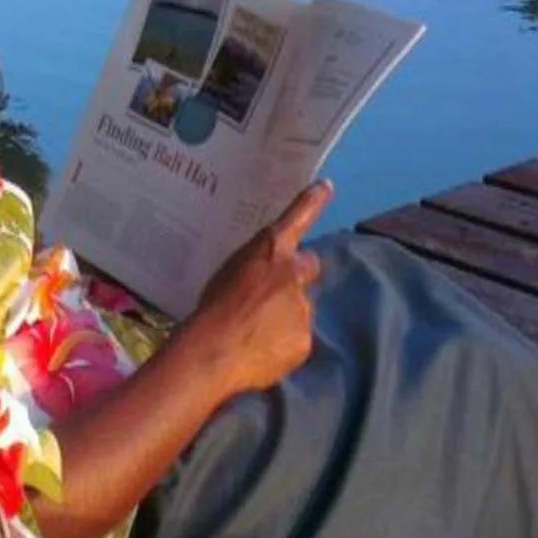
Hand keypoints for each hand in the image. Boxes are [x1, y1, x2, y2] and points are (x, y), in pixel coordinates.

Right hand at [177, 180, 331, 397]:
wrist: (213, 351)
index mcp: (271, 250)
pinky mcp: (307, 338)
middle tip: (273, 293)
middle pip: (308, 266)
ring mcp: (303, 307)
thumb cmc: (211, 307)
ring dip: (287, 314)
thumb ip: (255, 269)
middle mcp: (294, 272)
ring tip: (258, 331)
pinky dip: (285, 342)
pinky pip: (298, 338)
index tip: (326, 186)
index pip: (298, 217)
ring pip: (300, 307)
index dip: (314, 202)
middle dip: (298, 276)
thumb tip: (264, 279)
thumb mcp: (228, 273)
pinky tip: (264, 350)